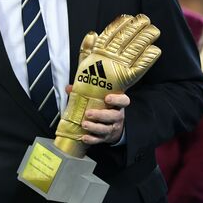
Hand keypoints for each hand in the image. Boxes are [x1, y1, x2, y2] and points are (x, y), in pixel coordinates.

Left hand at [55, 14, 160, 156]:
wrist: (113, 125)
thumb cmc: (104, 102)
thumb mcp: (98, 89)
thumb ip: (87, 79)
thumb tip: (78, 62)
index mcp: (117, 102)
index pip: (124, 101)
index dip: (118, 100)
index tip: (109, 98)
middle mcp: (117, 115)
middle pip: (114, 116)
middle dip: (102, 115)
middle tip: (89, 112)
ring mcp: (112, 128)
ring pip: (106, 129)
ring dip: (95, 127)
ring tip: (84, 123)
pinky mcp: (106, 138)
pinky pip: (99, 140)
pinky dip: (91, 140)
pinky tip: (83, 138)